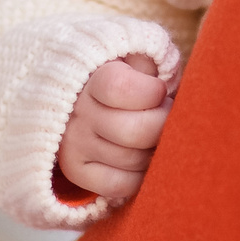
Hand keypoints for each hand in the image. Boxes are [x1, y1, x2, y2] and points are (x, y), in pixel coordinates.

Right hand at [56, 53, 170, 201]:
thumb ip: (150, 57)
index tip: (159, 91)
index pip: (121, 88)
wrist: (82, 97)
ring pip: (131, 160)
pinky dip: (138, 177)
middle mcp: (77, 112)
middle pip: (134, 131)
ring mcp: (73, 143)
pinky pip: (118, 185)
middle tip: (166, 118)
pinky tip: (142, 160)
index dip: (152, 92)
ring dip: (153, 151)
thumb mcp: (133, 56)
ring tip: (153, 136)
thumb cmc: (124, 76)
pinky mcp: (75, 170)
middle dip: (162, 125)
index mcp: (93, 78)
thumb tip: (165, 76)